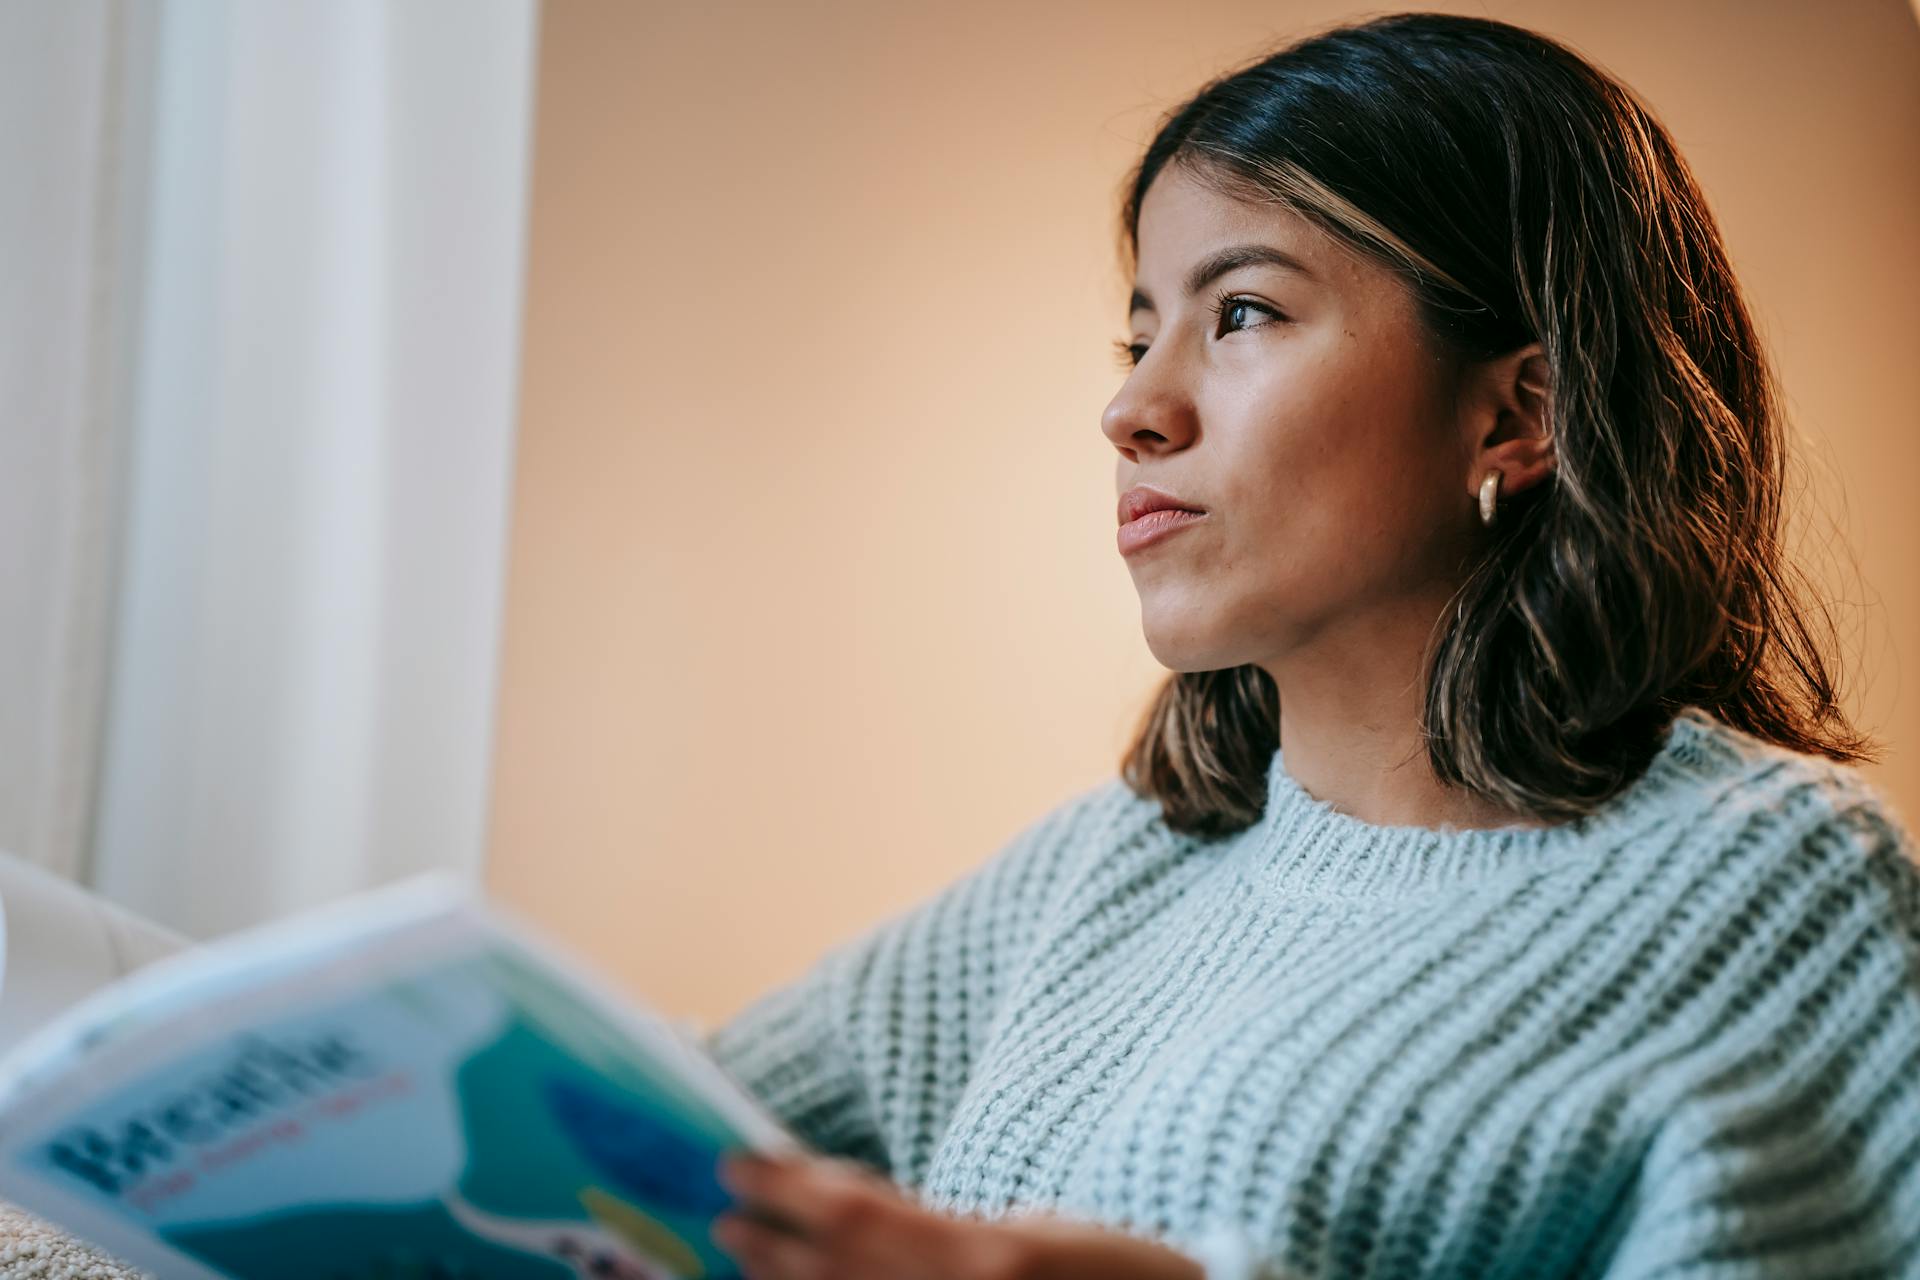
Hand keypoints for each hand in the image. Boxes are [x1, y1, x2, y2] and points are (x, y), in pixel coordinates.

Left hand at [712, 1150, 1204, 1279]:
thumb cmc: (1122, 1279)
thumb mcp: (1038, 1232)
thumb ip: (945, 1232)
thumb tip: (858, 1218)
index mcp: (984, 1257)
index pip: (855, 1216)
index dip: (787, 1187)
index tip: (739, 1159)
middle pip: (833, 1274)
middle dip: (770, 1241)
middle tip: (724, 1209)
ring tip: (742, 1253)